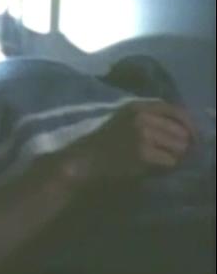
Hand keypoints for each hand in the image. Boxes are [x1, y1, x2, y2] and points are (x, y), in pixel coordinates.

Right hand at [60, 100, 195, 180]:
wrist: (82, 161)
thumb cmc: (103, 143)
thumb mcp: (125, 120)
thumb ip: (151, 118)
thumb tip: (185, 127)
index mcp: (137, 106)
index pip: (176, 110)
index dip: (189, 125)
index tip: (191, 137)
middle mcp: (142, 116)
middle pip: (181, 131)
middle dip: (182, 145)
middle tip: (171, 155)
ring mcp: (142, 134)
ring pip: (180, 147)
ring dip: (175, 157)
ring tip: (160, 161)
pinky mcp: (143, 153)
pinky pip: (170, 162)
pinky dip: (166, 167)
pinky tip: (152, 168)